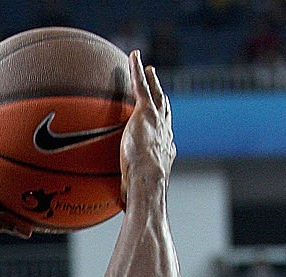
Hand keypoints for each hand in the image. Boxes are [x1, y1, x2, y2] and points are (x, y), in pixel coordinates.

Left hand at [121, 50, 174, 202]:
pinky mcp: (145, 112)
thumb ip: (126, 197)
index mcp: (163, 152)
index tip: (161, 125)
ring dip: (152, 80)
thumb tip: (120, 212)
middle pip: (165, 112)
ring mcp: (156, 121)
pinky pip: (140, 85)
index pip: (164, 137)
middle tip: (159, 90)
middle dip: (163, 99)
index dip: (163, 130)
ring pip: (156, 94)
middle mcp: (164, 133)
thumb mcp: (131, 196)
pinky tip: (133, 56)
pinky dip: (137, 69)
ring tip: (148, 68)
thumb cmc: (140, 195)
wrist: (146, 182)